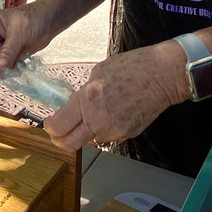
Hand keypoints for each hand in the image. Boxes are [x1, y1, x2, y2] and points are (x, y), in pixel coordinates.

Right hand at [0, 2, 50, 81]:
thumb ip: (9, 50)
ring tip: (13, 71)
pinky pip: (3, 66)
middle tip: (0, 73)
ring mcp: (0, 46)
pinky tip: (17, 70)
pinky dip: (8, 71)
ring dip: (0, 70)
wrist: (51, 21)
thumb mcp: (19, 33)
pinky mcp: (9, 54)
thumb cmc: (34, 18)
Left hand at [44, 41, 188, 152]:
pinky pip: (106, 137)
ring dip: (84, 133)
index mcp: (87, 100)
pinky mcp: (126, 135)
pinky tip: (109, 115)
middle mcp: (98, 120)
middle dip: (59, 140)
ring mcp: (113, 130)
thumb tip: (74, 105)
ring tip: (90, 118)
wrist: (162, 75)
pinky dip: (102, 130)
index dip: (50, 127)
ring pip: (88, 141)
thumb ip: (83, 92)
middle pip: (68, 144)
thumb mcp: (98, 72)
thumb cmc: (134, 67)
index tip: (49, 124)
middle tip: (57, 134)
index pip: (58, 126)